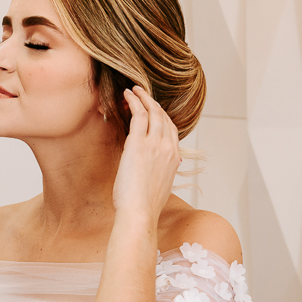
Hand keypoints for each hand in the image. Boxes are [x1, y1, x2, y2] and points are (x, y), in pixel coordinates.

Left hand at [111, 86, 179, 221]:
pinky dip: (134, 102)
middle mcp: (168, 148)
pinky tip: (126, 96)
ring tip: (133, 90)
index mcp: (174, 158)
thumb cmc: (144, 204)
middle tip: (142, 93)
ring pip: (152, 112)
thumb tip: (157, 168)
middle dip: (153, 103)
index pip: (171, 129)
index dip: (161, 117)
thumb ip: (160, 172)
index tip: (152, 110)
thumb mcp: (159, 185)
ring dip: (143, 97)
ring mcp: (155, 144)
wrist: (140, 211)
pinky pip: (138, 115)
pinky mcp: (138, 143)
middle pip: (163, 117)